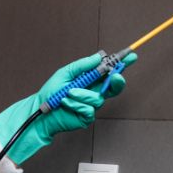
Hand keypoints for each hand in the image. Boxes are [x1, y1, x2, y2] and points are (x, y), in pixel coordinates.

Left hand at [0, 51, 136, 164]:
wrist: (41, 110)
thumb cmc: (51, 92)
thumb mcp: (66, 73)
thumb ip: (82, 65)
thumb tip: (99, 56)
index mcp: (91, 80)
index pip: (110, 71)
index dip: (122, 65)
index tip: (131, 57)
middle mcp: (94, 92)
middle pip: (114, 87)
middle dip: (116, 80)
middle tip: (115, 76)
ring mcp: (91, 105)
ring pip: (98, 98)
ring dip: (82, 94)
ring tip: (68, 93)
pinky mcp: (86, 117)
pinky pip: (89, 110)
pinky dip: (76, 105)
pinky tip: (66, 103)